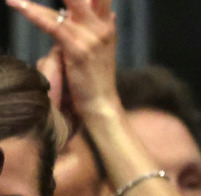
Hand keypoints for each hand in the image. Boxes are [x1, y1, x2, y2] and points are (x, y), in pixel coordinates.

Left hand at [7, 0, 120, 117]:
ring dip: (36, 2)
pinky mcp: (78, 49)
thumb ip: (101, 28)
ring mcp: (91, 37)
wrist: (102, 105)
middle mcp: (101, 27)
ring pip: (67, 3)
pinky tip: (16, 3)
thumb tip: (109, 14)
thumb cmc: (96, 80)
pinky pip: (51, 24)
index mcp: (106, 25)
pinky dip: (32, 12)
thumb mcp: (103, 50)